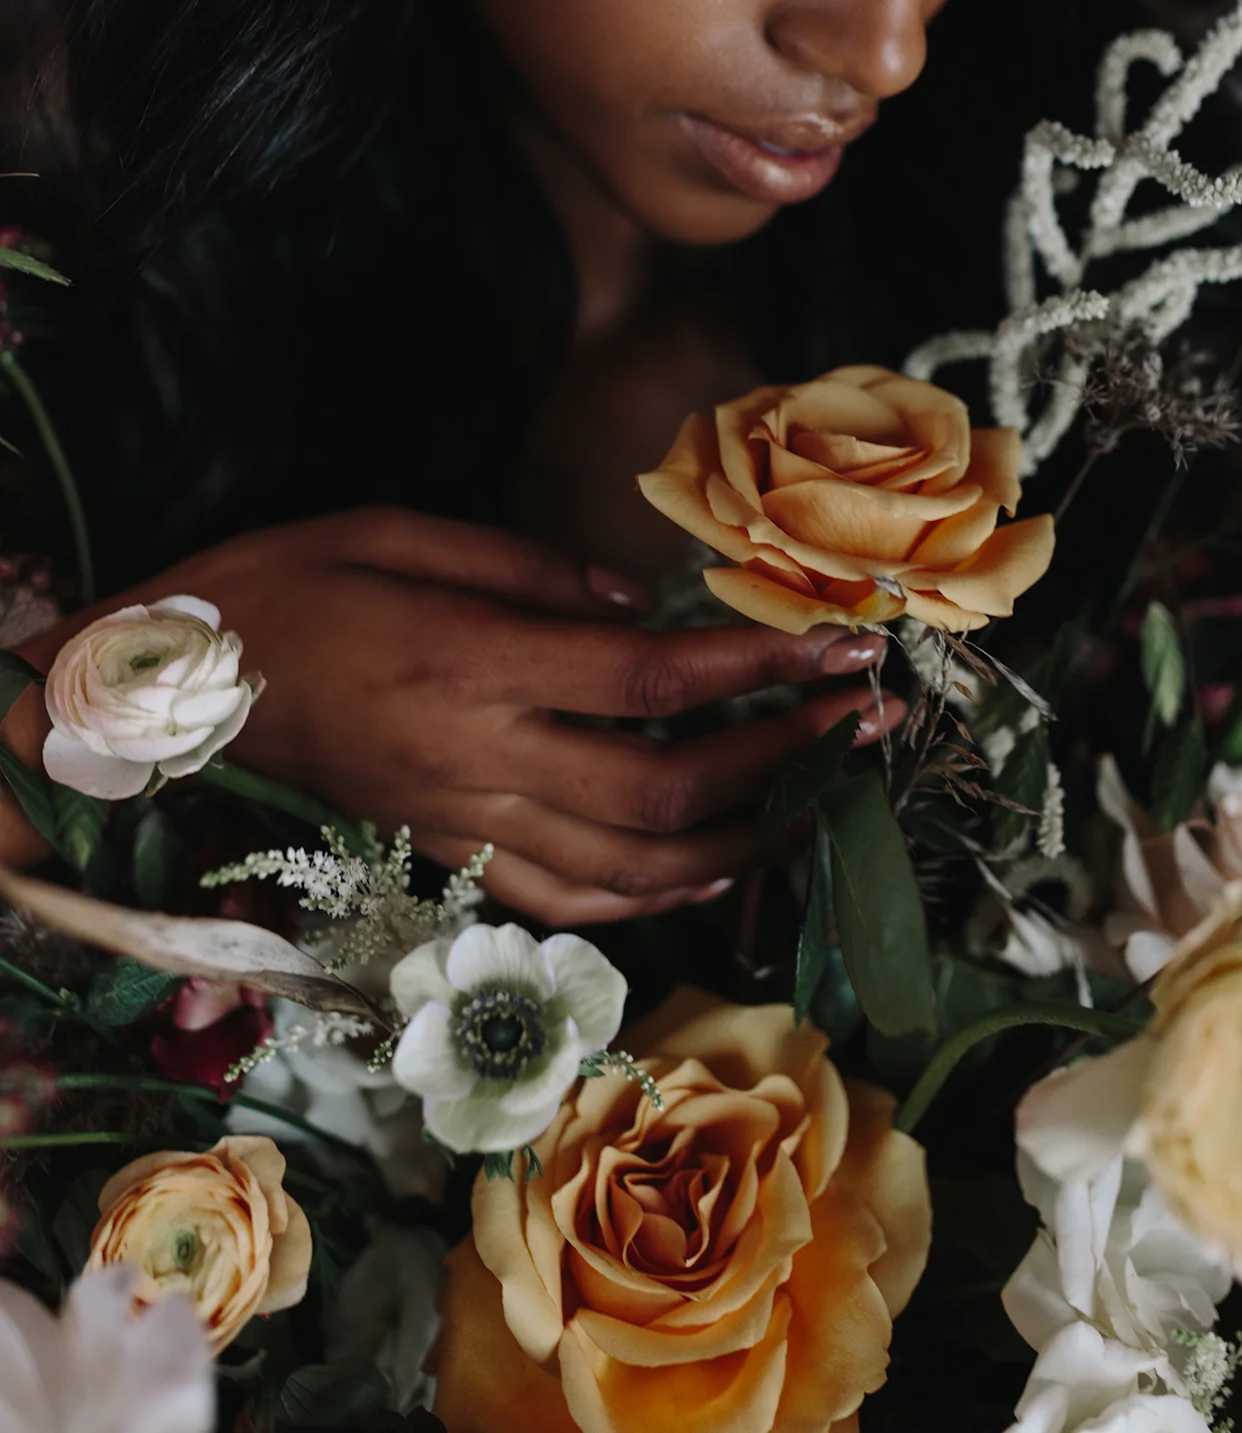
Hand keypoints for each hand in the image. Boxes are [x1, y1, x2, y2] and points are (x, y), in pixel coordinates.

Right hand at [2, 508, 898, 922]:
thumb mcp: (402, 530)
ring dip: (746, 840)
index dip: (763, 676)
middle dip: (787, 757)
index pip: (653, 685)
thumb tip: (650, 608)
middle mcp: (482, 760)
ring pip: (633, 867)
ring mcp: (466, 823)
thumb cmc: (288, 583)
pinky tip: (715, 871)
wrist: (181, 689)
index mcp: (476, 664)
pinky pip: (569, 903)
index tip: (849, 650)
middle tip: (869, 720)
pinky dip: (656, 897)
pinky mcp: (449, 854)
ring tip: (826, 801)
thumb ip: (534, 569)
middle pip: (669, 788)